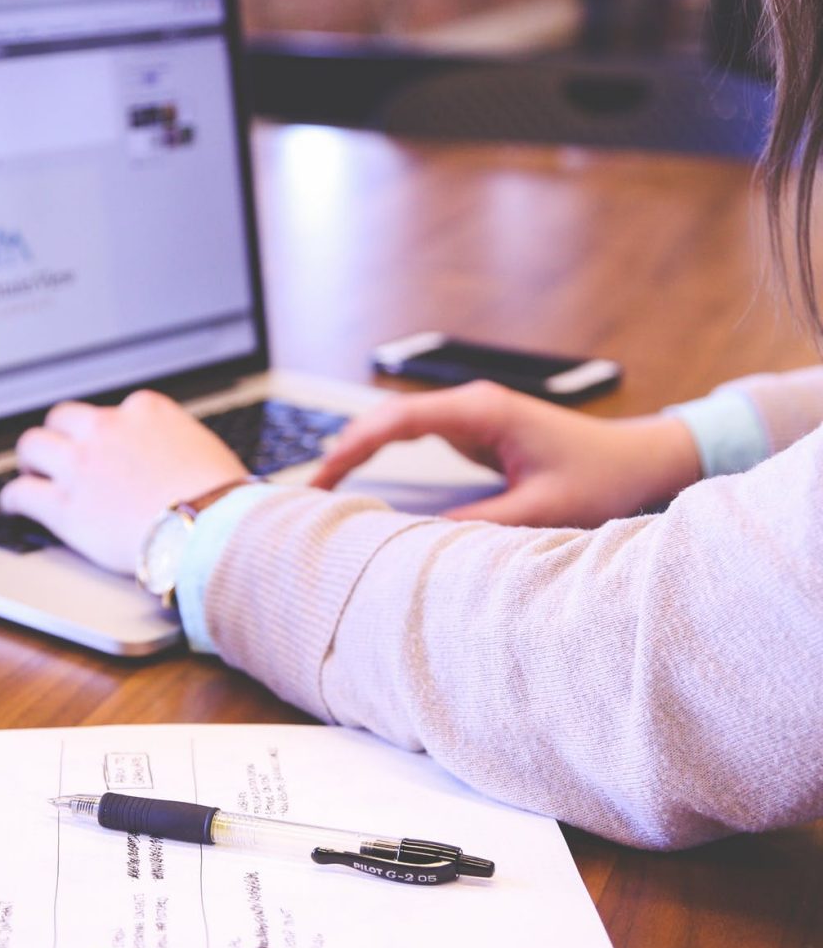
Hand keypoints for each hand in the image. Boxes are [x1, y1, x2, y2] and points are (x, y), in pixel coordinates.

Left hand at [0, 390, 247, 573]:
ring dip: (32, 459)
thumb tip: (181, 460)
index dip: (107, 431)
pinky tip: (14, 506)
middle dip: (61, 435)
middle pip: (64, 418)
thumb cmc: (221, 497)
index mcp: (146, 411)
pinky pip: (21, 493)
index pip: (114, 410)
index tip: (106, 445)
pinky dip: (14, 499)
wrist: (210, 528)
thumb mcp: (205, 450)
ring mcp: (82, 465)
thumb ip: (179, 445)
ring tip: (32, 473)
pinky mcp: (64, 506)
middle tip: (61, 453)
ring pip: (34, 446)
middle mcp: (108, 429)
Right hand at [312, 381, 701, 526]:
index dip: (353, 448)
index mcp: (482, 412)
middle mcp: (471, 406)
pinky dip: (384, 456)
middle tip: (310, 492)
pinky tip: (364, 479)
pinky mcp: (476, 431)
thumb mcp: (541, 509)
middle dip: (345, 450)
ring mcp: (472, 416)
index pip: (398, 421)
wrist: (638, 460)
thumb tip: (416, 541)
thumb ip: (479, 524)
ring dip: (361, 452)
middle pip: (387, 419)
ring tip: (326, 489)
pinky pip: (416, 438)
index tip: (321, 479)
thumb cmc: (601, 477)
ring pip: (397, 427)